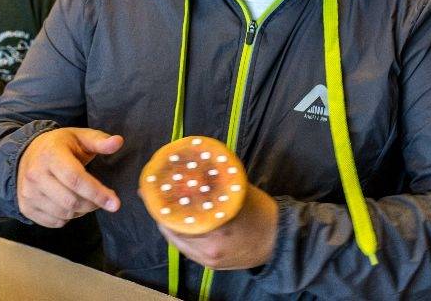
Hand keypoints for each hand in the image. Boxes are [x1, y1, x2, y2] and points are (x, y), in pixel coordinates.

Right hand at [17, 127, 123, 226]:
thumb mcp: (79, 137)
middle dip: (93, 204)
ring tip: (84, 198)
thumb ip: (99, 141)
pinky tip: (69, 203)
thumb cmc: (59, 146)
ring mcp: (28, 193)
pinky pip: (54, 222)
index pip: (75, 179)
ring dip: (81, 211)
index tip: (115, 203)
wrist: (27, 153)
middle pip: (71, 201)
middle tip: (102, 199)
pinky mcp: (25, 207)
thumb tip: (118, 142)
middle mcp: (35, 175)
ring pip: (64, 213)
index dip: (97, 193)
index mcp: (51, 155)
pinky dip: (67, 217)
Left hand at [152, 185, 278, 269]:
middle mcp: (209, 248)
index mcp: (217, 229)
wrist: (281, 241)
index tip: (149, 188)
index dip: (161, 202)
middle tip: (150, 195)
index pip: (178, 217)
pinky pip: (186, 249)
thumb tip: (196, 165)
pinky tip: (173, 222)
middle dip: (160, 212)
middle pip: (172, 230)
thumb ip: (216, 182)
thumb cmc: (262, 213)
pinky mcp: (210, 265)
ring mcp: (209, 259)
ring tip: (159, 206)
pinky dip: (177, 234)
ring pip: (176, 241)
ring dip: (166, 223)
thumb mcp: (239, 191)